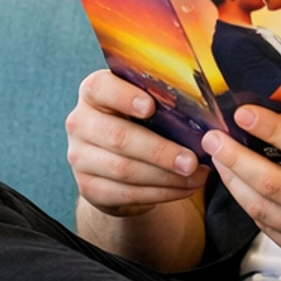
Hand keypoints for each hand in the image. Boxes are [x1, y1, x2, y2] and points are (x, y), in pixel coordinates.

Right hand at [65, 69, 204, 217]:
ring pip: (124, 170)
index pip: (100, 87)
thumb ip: (161, 100)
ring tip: (195, 176)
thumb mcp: (145, 105)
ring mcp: (80, 157)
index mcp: (93, 92)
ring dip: (165, 176)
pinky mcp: (89, 188)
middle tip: (191, 160)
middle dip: (159, 151)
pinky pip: (126, 193)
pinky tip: (183, 188)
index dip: (124, 96)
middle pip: (118, 137)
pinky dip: (160, 193)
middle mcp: (80, 123)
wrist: (116, 162)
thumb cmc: (138, 123)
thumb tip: (201, 111)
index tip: (151, 106)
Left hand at [202, 107, 280, 280]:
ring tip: (219, 161)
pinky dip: (252, 207)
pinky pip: (271, 230)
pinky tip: (241, 189)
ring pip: (263, 210)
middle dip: (235, 159)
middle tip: (214, 139)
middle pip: (272, 184)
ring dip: (235, 183)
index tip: (244, 113)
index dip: (270, 128)